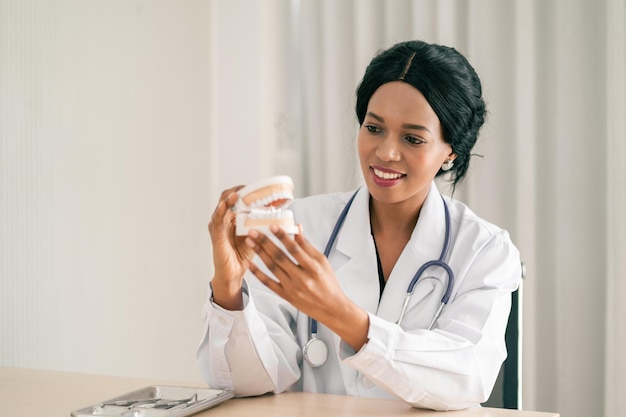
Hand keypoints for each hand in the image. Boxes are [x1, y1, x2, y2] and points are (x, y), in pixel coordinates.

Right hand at [208, 186, 255, 309]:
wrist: (234, 274)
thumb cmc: (243, 255)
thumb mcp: (256, 236)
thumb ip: (263, 224)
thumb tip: (280, 215)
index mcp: (232, 218)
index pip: (235, 198)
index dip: (243, 190)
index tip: (255, 187)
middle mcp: (223, 220)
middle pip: (226, 199)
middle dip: (236, 191)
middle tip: (247, 188)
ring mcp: (218, 228)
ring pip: (220, 208)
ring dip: (228, 199)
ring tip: (237, 194)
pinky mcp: (216, 237)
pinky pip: (217, 222)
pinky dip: (221, 212)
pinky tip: (225, 206)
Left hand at [244, 225, 368, 349]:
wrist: (330, 308)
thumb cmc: (328, 283)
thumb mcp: (322, 261)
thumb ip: (307, 245)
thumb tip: (297, 228)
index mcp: (313, 268)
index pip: (294, 249)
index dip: (282, 236)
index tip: (272, 226)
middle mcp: (301, 278)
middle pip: (279, 257)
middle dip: (265, 242)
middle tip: (253, 231)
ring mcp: (292, 288)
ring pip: (272, 267)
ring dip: (259, 253)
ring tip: (250, 241)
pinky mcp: (285, 296)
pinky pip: (268, 283)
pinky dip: (258, 273)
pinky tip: (250, 263)